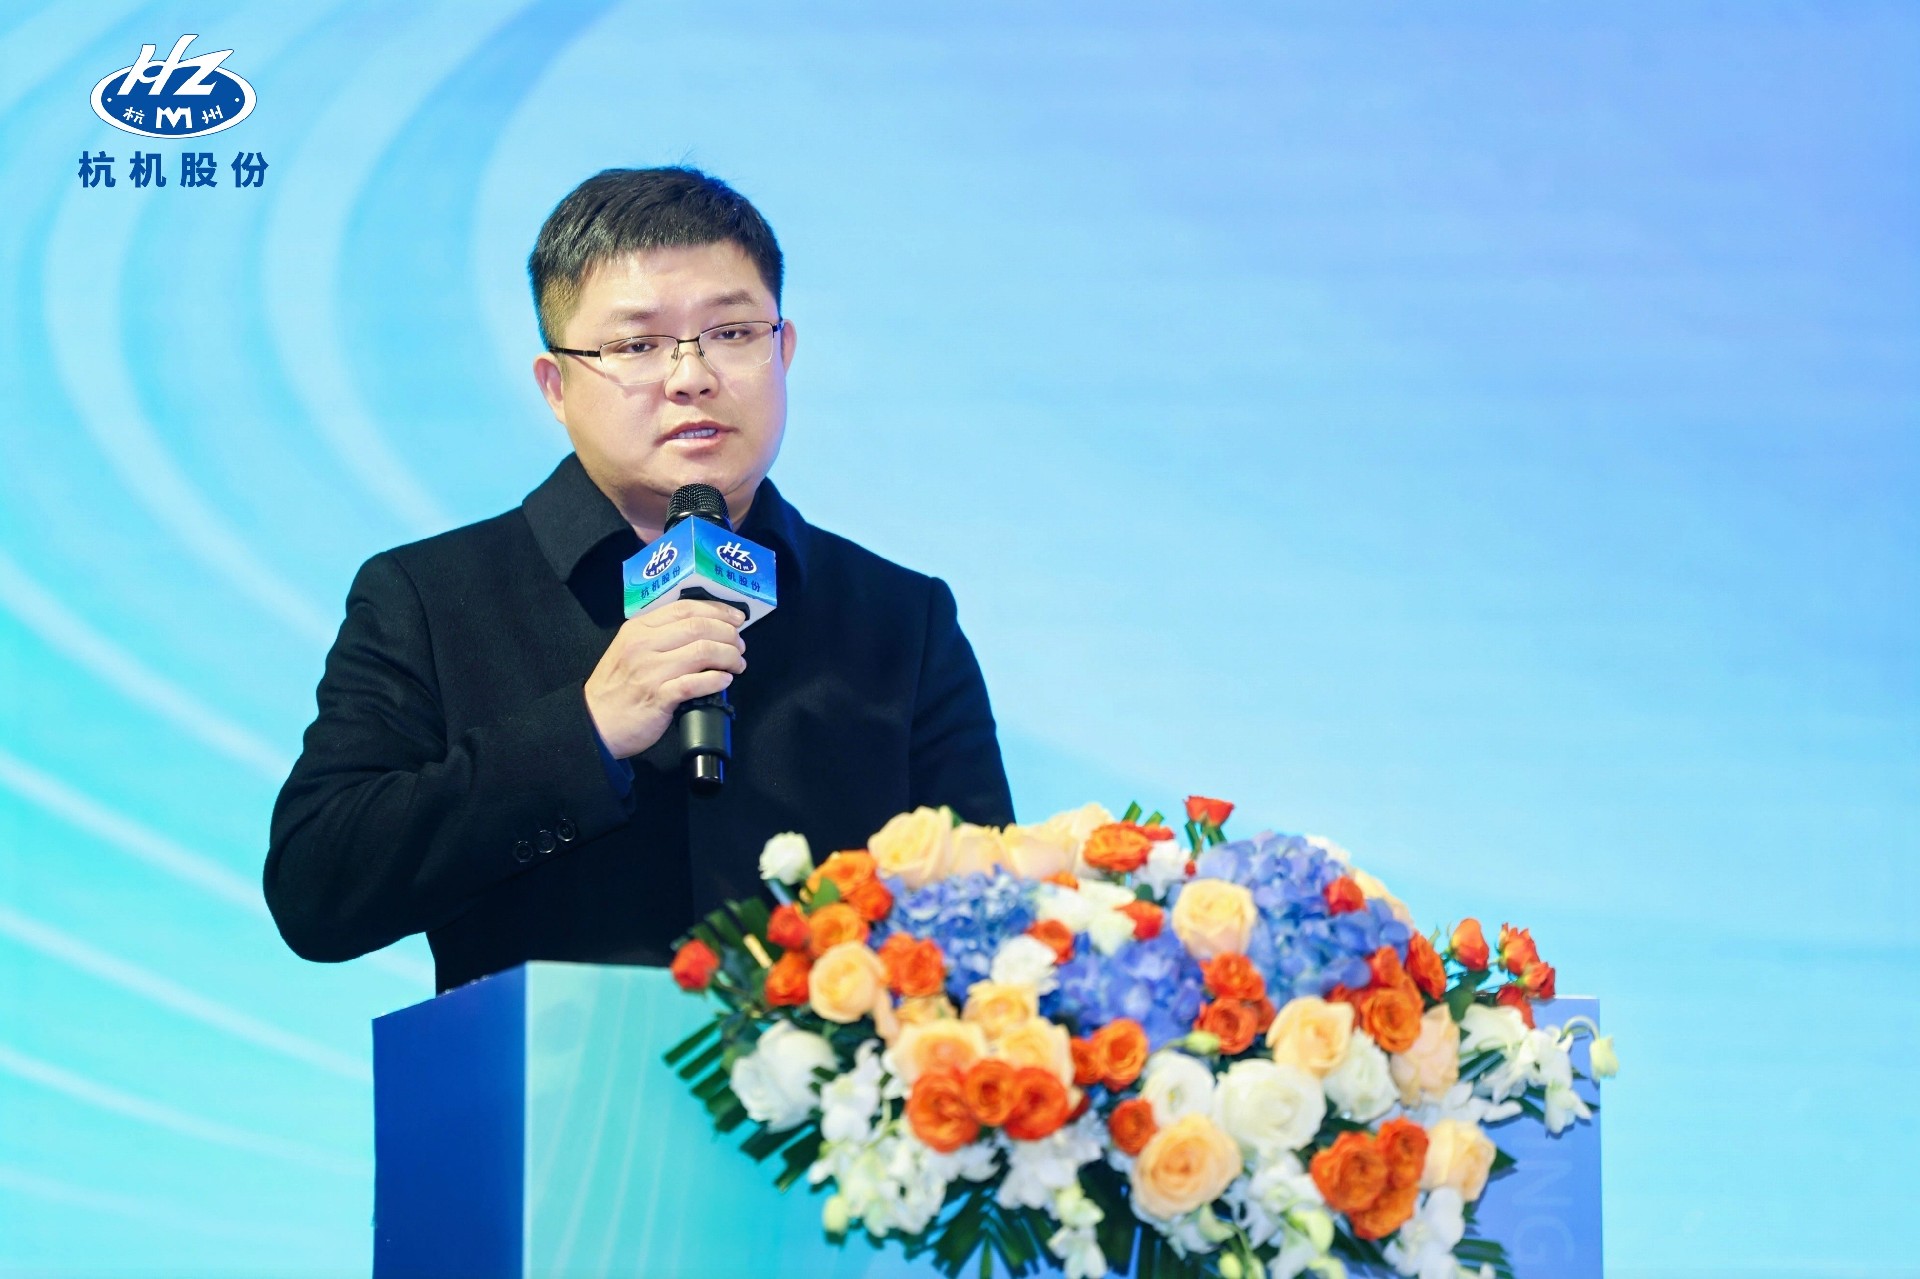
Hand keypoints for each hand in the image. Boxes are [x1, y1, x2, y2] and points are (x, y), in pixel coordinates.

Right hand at [584, 598, 745, 758]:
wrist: (594, 722)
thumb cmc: (616, 687)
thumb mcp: (629, 648)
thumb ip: (659, 635)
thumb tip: (703, 628)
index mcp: (638, 629)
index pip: (685, 608)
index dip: (717, 610)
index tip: (736, 619)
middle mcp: (644, 645)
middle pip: (699, 627)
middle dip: (728, 634)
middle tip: (740, 646)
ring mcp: (651, 671)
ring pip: (703, 651)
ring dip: (728, 657)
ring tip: (737, 664)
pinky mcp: (658, 698)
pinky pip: (695, 683)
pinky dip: (716, 680)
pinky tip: (725, 681)